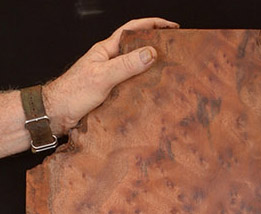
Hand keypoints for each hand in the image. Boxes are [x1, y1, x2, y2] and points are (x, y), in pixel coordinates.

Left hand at [43, 17, 178, 135]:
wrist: (57, 114)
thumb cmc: (73, 93)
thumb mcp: (103, 77)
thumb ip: (126, 65)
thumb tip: (150, 53)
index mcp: (106, 50)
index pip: (132, 30)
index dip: (152, 25)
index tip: (171, 27)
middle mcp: (109, 61)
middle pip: (136, 48)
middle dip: (155, 46)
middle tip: (175, 50)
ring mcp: (110, 77)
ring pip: (135, 68)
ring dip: (151, 68)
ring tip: (169, 73)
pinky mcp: (111, 93)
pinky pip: (132, 86)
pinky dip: (144, 87)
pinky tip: (153, 94)